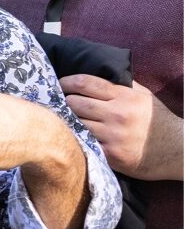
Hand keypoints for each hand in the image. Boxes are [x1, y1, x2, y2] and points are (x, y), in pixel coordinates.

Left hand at [61, 75, 183, 180]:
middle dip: (63, 101)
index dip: (66, 82)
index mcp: (124, 96)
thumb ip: (122, 85)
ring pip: (76, 123)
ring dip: (66, 121)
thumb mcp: (144, 96)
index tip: (59, 84)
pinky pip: (84, 143)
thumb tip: (98, 73)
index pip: (85, 83)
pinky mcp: (111, 155)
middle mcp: (117, 114)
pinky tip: (70, 136)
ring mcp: (113, 136)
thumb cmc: (158, 121)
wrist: (179, 151)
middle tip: (56, 102)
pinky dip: (75, 138)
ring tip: (60, 118)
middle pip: (75, 103)